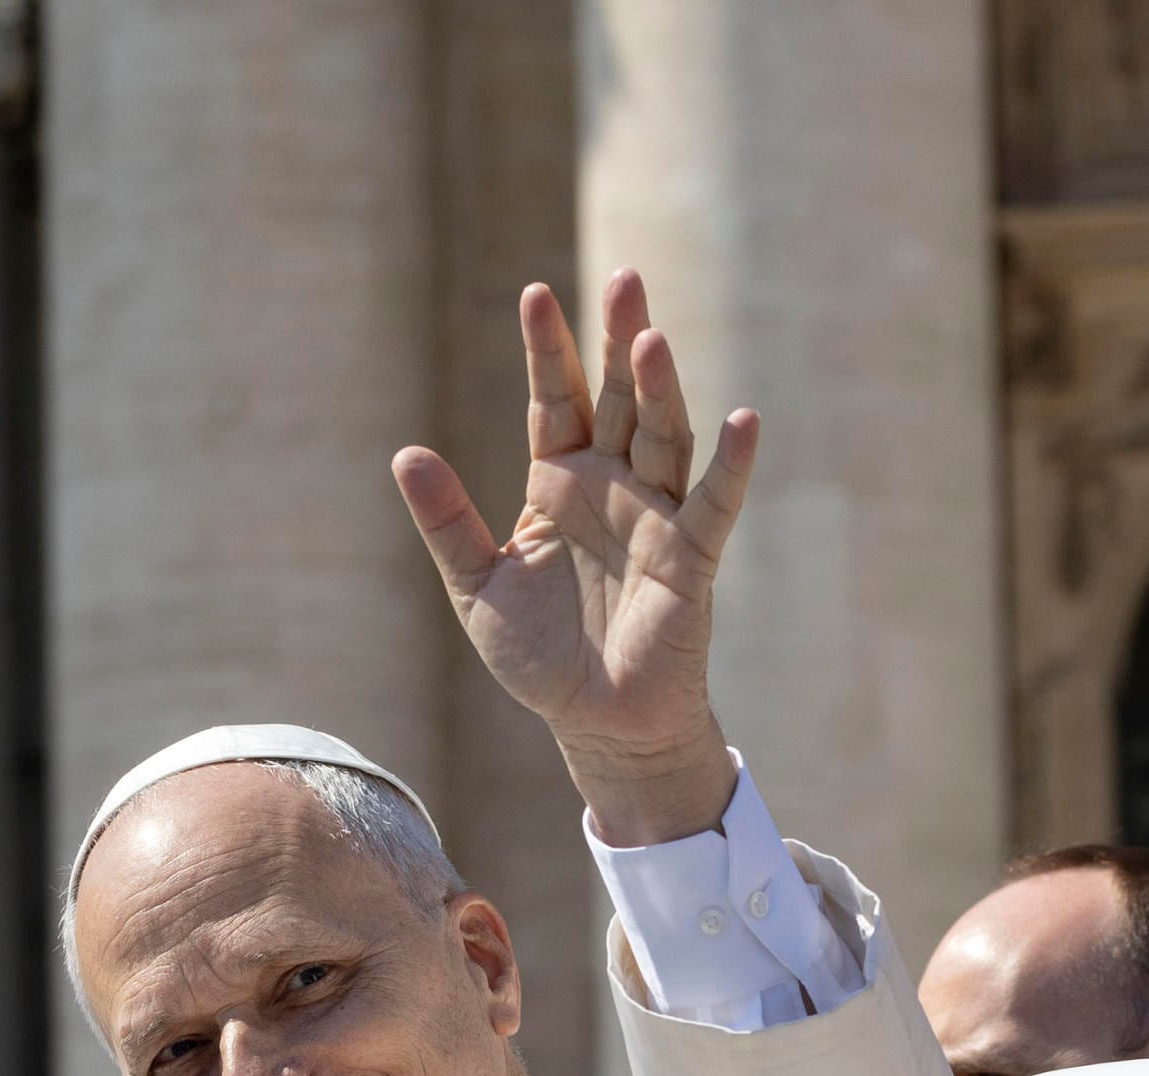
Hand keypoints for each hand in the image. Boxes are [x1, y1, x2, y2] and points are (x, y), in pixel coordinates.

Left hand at [392, 269, 756, 846]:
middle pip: (618, 398)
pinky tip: (744, 421)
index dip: (547, 349)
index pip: (554, 400)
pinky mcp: (692, 559)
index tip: (535, 292)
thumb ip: (447, 522)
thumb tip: (404, 454)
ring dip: (661, 388)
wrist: (595, 724)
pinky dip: (731, 465)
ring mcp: (657, 516)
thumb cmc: (540, 655)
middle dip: (618, 341)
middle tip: (623, 278)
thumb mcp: (476, 587)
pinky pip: (715, 504)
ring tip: (651, 337)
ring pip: (663, 436)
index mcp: (558, 482)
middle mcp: (612, 486)